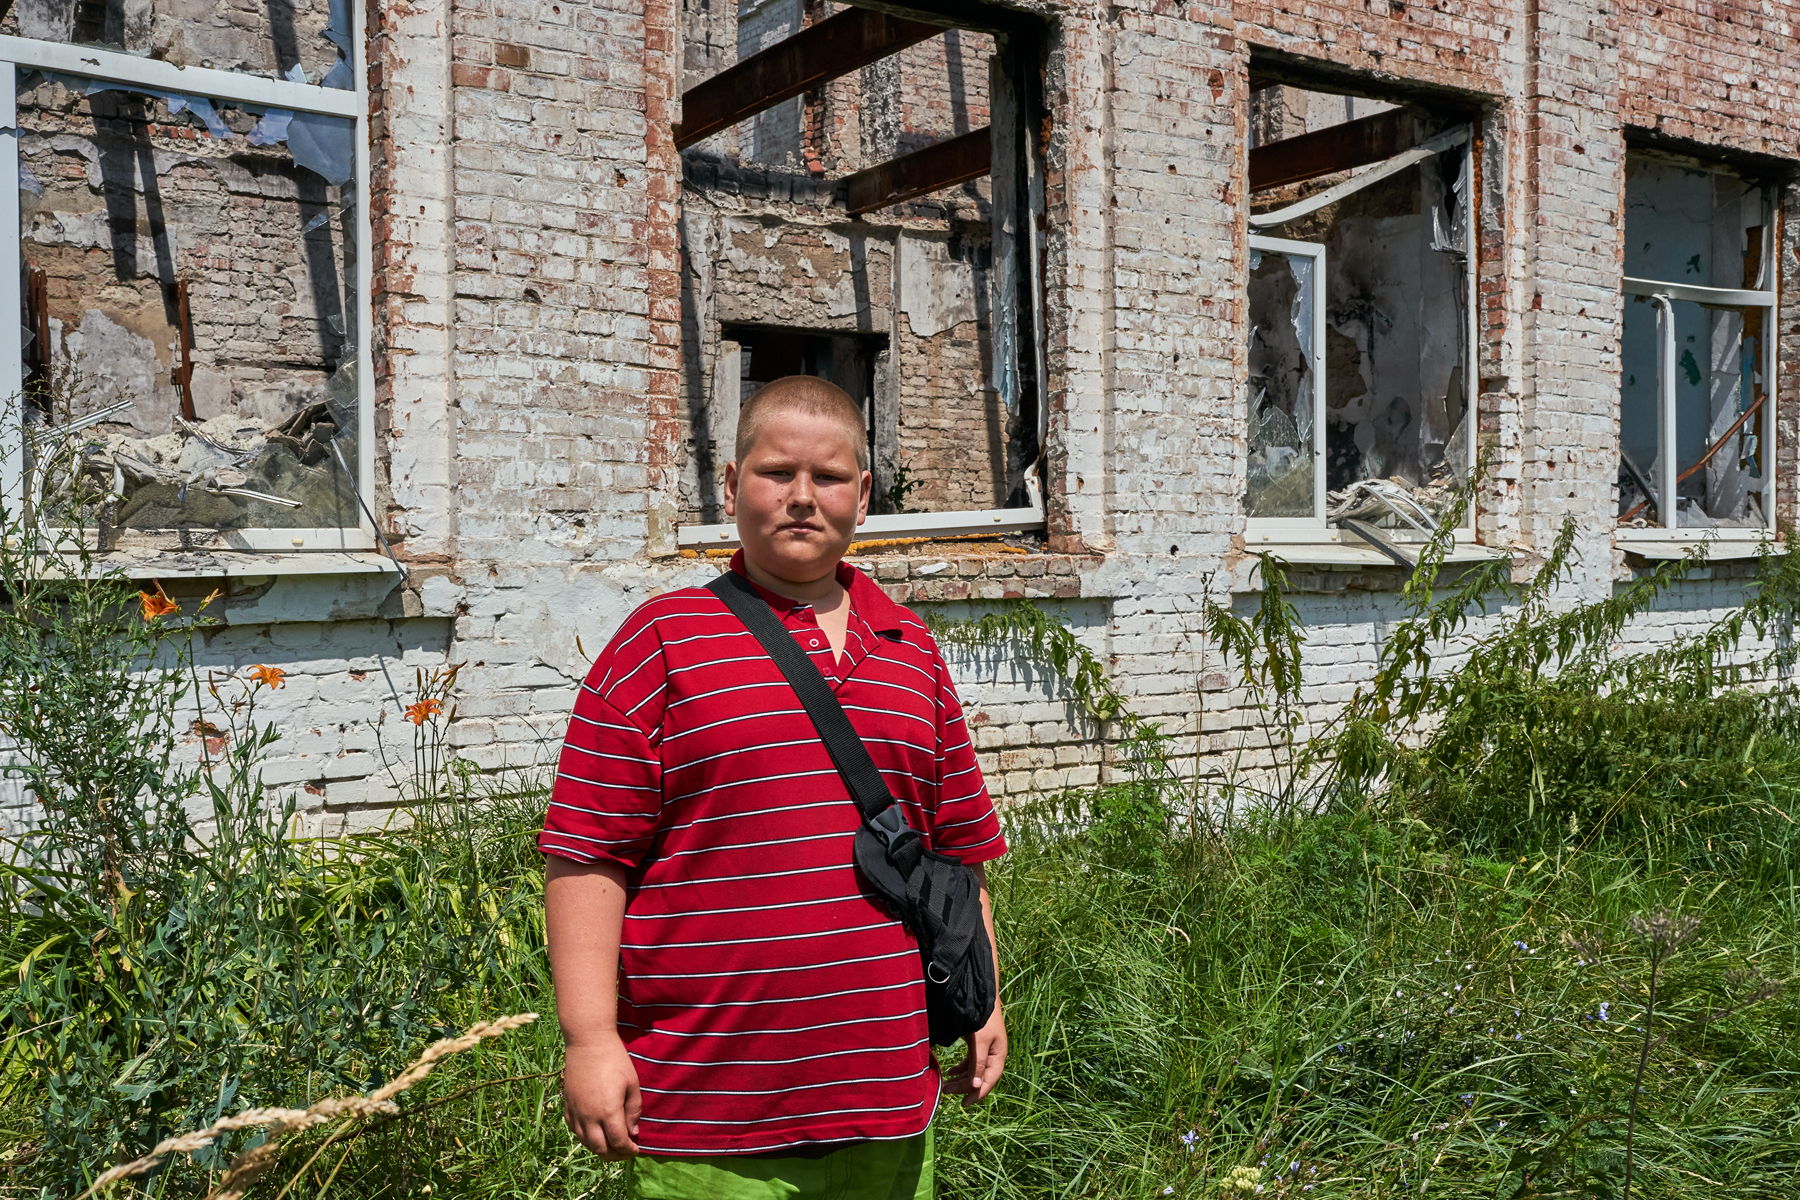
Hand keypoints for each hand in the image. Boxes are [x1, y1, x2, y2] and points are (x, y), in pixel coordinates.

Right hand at [563, 1036, 641, 1157]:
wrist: (588, 1042)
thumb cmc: (615, 1060)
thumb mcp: (632, 1084)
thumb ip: (633, 1111)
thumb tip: (633, 1132)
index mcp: (608, 1112)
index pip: (618, 1142)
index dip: (629, 1150)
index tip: (636, 1149)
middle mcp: (589, 1117)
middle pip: (600, 1149)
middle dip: (615, 1155)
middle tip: (625, 1152)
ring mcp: (576, 1112)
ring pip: (585, 1143)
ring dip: (600, 1149)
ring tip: (611, 1146)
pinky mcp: (567, 1105)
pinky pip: (574, 1130)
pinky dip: (585, 1138)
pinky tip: (594, 1133)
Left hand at [942, 1002, 1006, 1106]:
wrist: (980, 995)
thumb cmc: (982, 1018)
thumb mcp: (980, 1041)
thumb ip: (978, 1063)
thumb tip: (977, 1086)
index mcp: (998, 1057)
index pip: (988, 1081)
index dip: (977, 1094)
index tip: (963, 1104)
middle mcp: (993, 1056)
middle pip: (979, 1077)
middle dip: (963, 1086)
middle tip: (946, 1092)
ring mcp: (987, 1050)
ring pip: (973, 1070)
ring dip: (960, 1079)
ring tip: (945, 1085)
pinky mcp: (979, 1044)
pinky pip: (970, 1062)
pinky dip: (960, 1068)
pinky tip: (950, 1072)